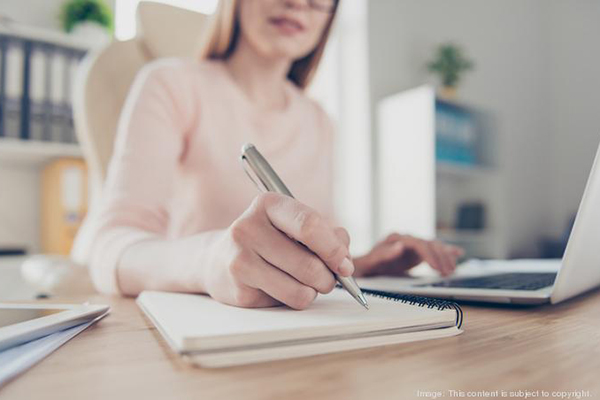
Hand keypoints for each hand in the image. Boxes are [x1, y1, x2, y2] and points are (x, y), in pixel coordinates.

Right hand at [203, 193, 352, 309]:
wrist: (217, 261)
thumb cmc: (266, 242)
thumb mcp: (293, 227)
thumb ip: (325, 235)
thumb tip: (345, 258)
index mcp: (268, 204)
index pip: (309, 225)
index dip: (334, 249)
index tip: (345, 264)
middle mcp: (248, 228)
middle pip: (309, 263)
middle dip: (328, 277)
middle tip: (328, 279)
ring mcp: (240, 259)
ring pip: (301, 288)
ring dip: (314, 291)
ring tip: (306, 283)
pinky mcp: (238, 289)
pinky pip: (287, 302)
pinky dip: (295, 299)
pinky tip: (282, 288)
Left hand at [353, 233, 463, 277]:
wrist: (367, 265)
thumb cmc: (369, 263)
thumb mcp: (373, 260)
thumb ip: (385, 253)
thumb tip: (400, 245)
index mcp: (397, 238)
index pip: (418, 244)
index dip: (429, 255)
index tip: (436, 267)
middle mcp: (407, 239)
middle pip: (429, 244)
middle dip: (440, 258)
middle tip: (448, 272)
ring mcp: (413, 244)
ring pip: (434, 246)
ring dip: (445, 257)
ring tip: (452, 270)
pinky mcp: (417, 251)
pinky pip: (434, 249)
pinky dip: (446, 251)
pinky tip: (457, 253)